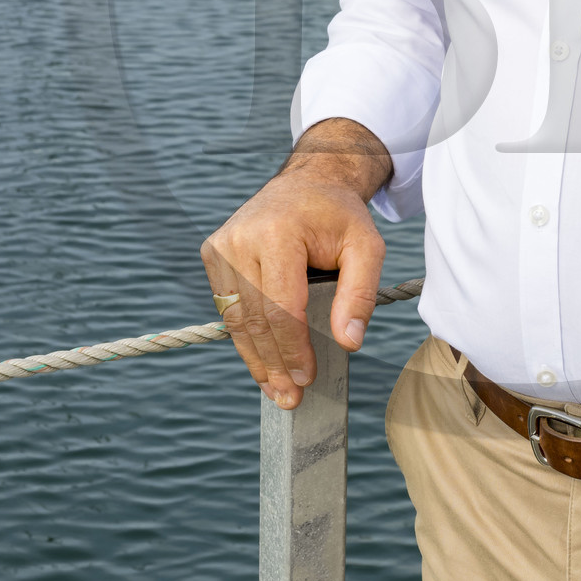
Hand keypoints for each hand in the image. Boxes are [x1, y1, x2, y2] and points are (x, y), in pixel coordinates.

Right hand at [201, 119, 391, 409]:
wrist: (306, 182)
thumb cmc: (338, 216)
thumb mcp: (366, 247)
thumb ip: (359, 294)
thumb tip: (348, 342)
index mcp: (278, 232)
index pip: (282, 306)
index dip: (293, 348)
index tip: (307, 378)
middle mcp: (242, 238)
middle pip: (257, 318)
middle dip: (274, 363)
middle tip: (290, 398)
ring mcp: (222, 246)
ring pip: (238, 319)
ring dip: (256, 359)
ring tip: (275, 391)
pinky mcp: (213, 254)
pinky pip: (229, 308)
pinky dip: (246, 339)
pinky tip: (262, 364)